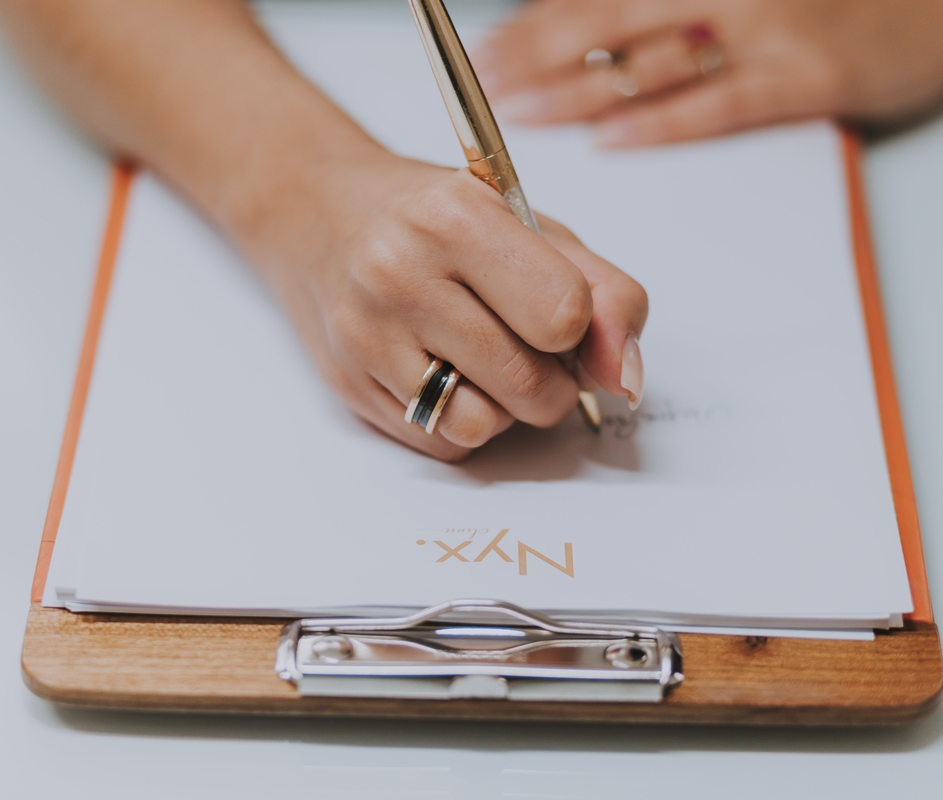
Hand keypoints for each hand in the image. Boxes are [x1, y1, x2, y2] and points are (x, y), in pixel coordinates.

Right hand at [262, 157, 647, 461]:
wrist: (316, 211)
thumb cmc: (433, 218)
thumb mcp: (527, 223)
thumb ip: (602, 290)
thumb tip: (626, 376)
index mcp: (456, 217)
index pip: (563, 315)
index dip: (580, 329)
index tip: (559, 314)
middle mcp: (400, 274)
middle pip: (530, 385)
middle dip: (551, 381)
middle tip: (527, 344)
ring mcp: (366, 334)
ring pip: (481, 426)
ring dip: (503, 410)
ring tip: (483, 362)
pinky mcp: (346, 382)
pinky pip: (441, 445)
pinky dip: (459, 424)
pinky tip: (442, 374)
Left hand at [474, 0, 942, 146]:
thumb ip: (673, 6)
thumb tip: (602, 24)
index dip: (540, 17)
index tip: (490, 42)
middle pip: (609, 20)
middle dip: (538, 52)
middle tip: (485, 80)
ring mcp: (765, 32)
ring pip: (650, 62)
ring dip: (577, 88)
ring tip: (522, 110)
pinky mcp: (803, 80)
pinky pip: (715, 105)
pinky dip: (658, 123)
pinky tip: (610, 138)